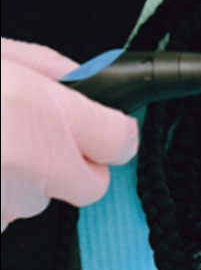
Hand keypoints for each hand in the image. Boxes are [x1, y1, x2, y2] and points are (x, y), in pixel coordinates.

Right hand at [1, 38, 138, 231]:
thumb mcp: (0, 55)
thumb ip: (49, 70)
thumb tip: (80, 80)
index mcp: (47, 116)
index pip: (121, 142)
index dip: (116, 135)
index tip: (111, 130)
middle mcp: (35, 167)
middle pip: (90, 183)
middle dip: (73, 165)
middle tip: (37, 138)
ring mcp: (9, 204)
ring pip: (40, 200)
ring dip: (23, 180)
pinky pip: (6, 214)